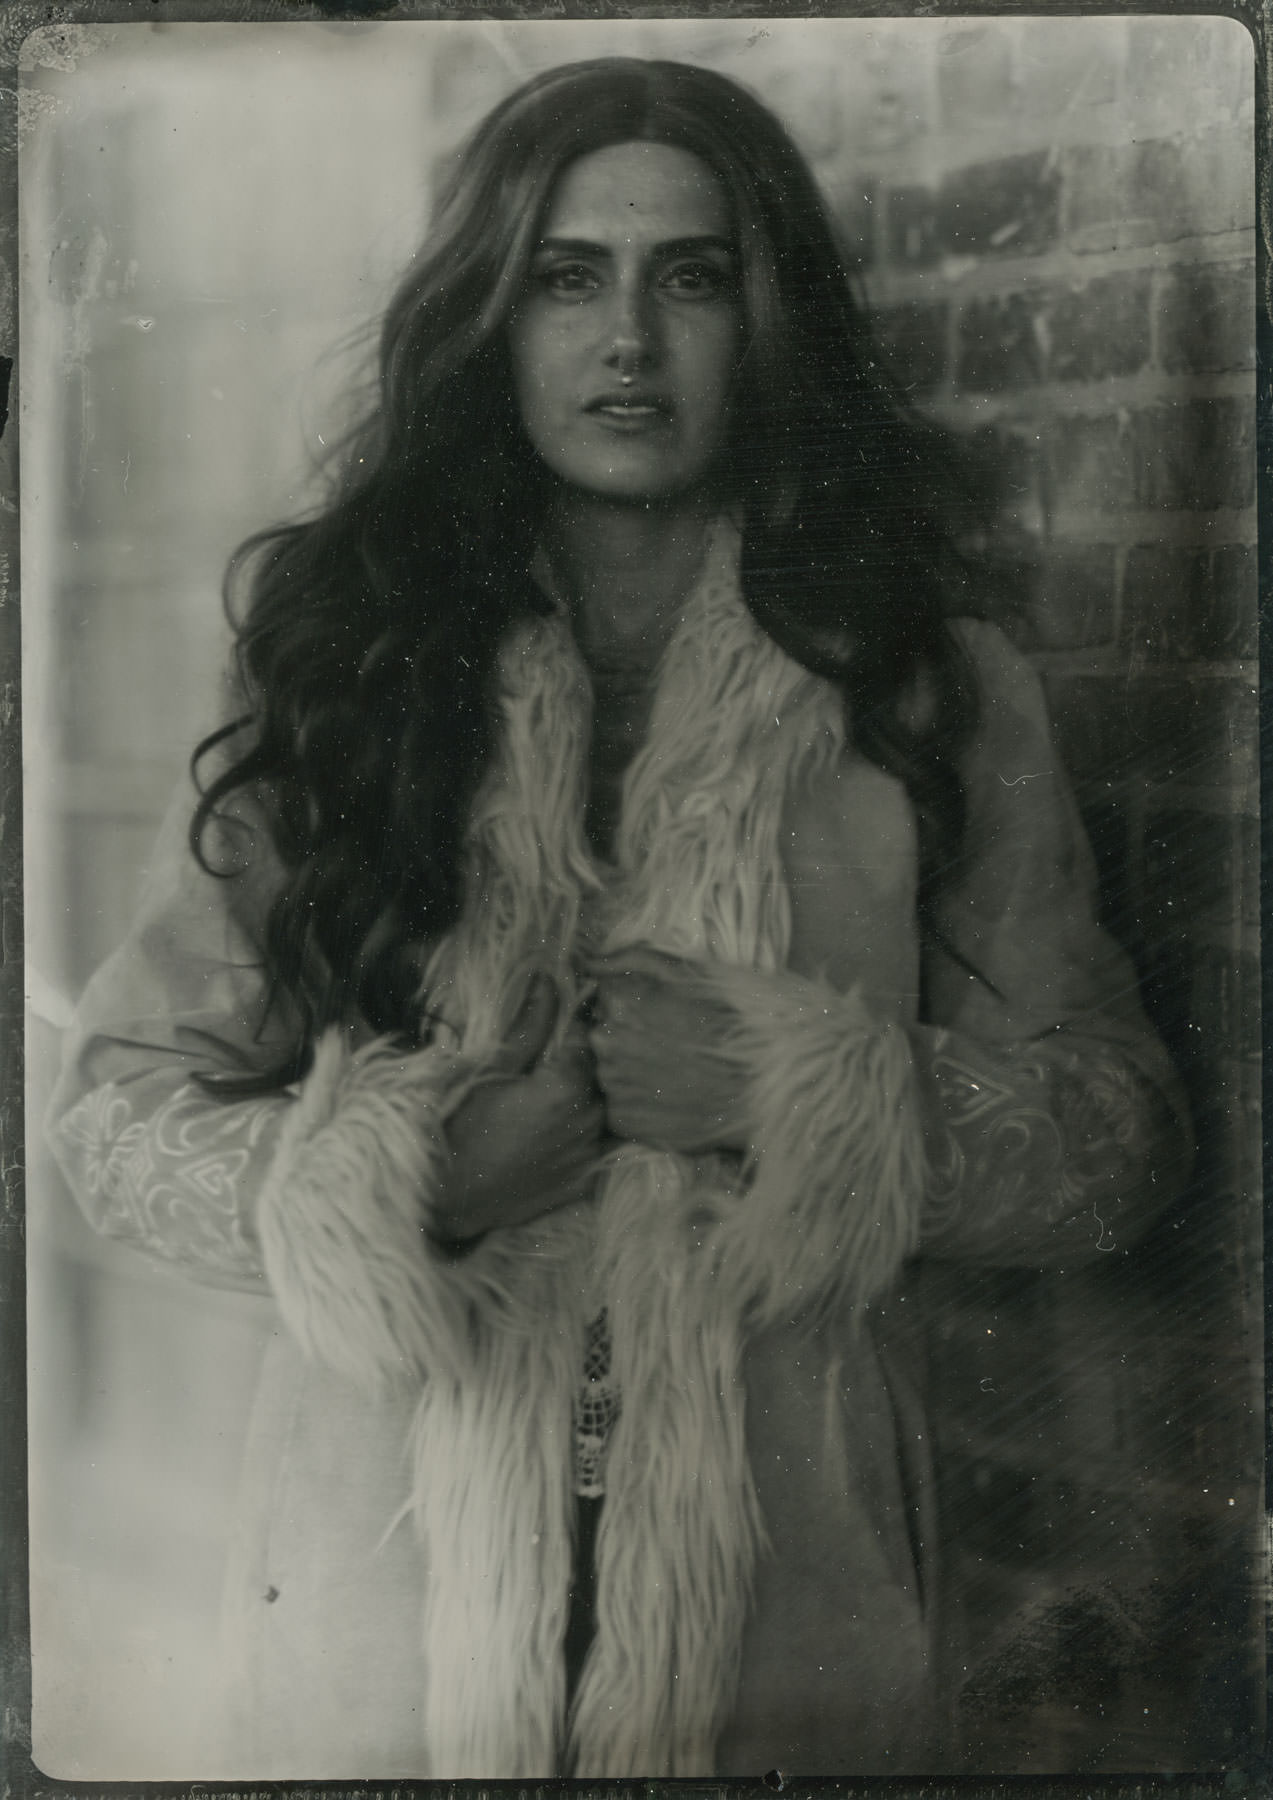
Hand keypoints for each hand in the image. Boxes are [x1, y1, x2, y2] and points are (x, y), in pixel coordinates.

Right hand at [432, 974, 605, 1242]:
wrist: (445, 1195)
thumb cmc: (460, 1124)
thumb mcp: (492, 1066)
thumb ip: (531, 1025)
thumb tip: (546, 979)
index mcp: (567, 1087)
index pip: (590, 1040)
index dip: (579, 1023)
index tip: (570, 1015)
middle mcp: (588, 1121)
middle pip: (605, 1076)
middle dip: (589, 1060)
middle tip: (561, 1054)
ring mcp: (589, 1154)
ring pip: (608, 1111)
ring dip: (592, 1096)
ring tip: (561, 1090)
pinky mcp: (584, 1181)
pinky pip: (602, 1145)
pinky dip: (591, 1130)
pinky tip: (564, 1125)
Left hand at [587, 947, 748, 1155]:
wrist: (763, 1085)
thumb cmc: (730, 1021)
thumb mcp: (686, 972)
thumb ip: (630, 959)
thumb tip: (588, 964)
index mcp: (618, 1000)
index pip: (602, 1000)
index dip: (631, 1008)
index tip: (659, 1018)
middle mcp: (605, 1041)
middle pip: (602, 1037)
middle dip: (627, 1041)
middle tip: (670, 1050)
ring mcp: (612, 1084)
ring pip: (610, 1073)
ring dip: (631, 1074)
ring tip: (674, 1076)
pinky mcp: (622, 1120)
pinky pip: (619, 1108)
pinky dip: (639, 1106)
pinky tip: (671, 1100)